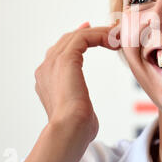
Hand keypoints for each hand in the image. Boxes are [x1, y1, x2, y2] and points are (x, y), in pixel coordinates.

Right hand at [34, 22, 119, 141]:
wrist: (69, 130)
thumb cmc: (77, 129)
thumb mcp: (77, 112)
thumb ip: (78, 103)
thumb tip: (85, 110)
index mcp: (46, 80)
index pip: (61, 52)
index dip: (80, 40)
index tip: (98, 36)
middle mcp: (46, 68)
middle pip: (67, 40)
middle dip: (90, 33)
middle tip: (110, 31)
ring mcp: (52, 63)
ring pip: (76, 36)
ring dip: (98, 33)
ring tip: (116, 35)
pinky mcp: (65, 59)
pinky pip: (83, 37)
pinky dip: (99, 35)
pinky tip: (113, 41)